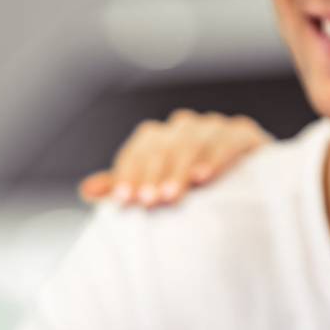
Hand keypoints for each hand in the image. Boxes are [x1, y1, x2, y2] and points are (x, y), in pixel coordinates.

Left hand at [80, 109, 272, 207]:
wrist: (243, 191)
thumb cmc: (189, 193)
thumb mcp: (154, 191)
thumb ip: (122, 188)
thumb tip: (85, 190)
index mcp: (158, 138)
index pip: (138, 151)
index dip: (129, 175)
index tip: (125, 201)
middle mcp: (183, 127)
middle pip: (163, 146)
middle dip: (153, 175)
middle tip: (149, 202)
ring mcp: (213, 127)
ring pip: (192, 140)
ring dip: (180, 168)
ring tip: (173, 195)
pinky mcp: (243, 133)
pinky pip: (229, 139)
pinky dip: (216, 156)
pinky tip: (205, 177)